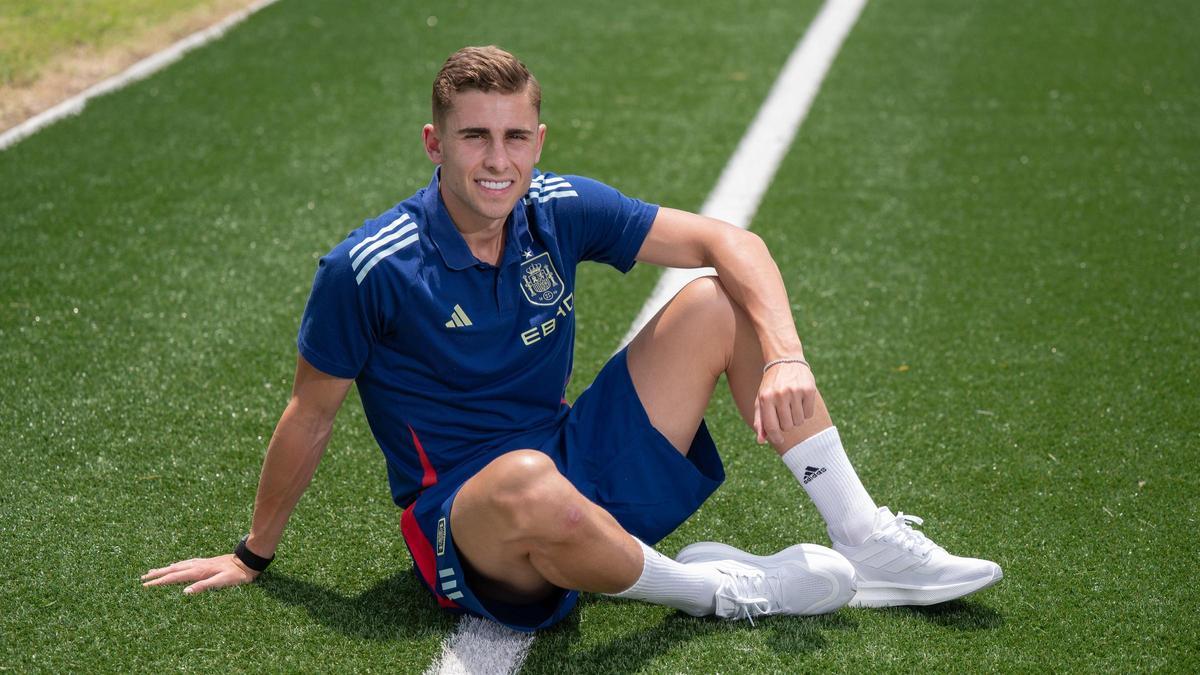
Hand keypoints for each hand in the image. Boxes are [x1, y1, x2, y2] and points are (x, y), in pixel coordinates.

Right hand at [141, 554, 258, 594]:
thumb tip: (184, 592)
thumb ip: (203, 586)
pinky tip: (174, 566)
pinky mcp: (205, 562)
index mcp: (198, 571)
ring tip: (152, 571)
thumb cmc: (236, 575)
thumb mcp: (222, 582)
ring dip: (164, 569)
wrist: (247, 562)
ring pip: (177, 565)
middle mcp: (197, 565)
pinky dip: (175, 566)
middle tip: (142, 578)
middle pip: (172, 569)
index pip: (174, 577)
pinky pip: (185, 563)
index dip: (159, 582)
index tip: (146, 586)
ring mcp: (200, 562)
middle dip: (157, 574)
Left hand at [752, 361, 815, 445]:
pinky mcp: (809, 390)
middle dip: (786, 424)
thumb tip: (761, 441)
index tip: (779, 440)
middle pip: (787, 426)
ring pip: (799, 421)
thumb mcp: (761, 399)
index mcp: (766, 398)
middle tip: (785, 413)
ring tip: (792, 406)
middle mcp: (780, 395)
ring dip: (796, 418)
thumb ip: (760, 420)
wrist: (785, 360)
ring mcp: (795, 392)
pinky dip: (805, 412)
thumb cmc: (771, 385)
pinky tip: (800, 400)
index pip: (771, 426)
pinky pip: (809, 414)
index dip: (775, 437)